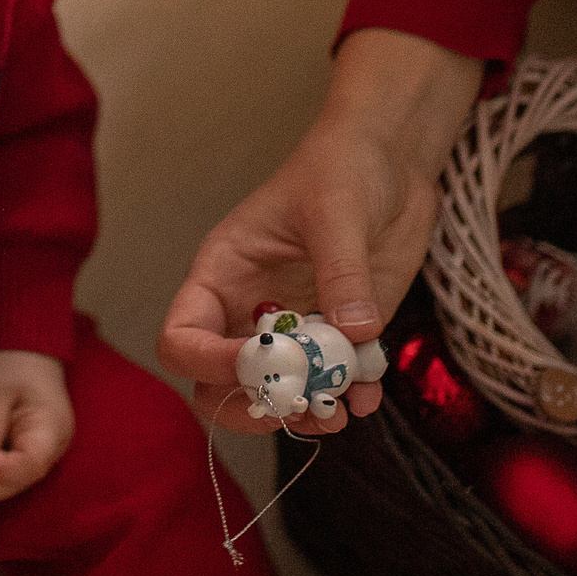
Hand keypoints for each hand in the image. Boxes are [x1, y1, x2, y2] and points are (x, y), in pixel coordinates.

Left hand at [0, 349, 71, 501]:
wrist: (23, 352)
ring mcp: (40, 453)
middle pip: (20, 479)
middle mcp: (51, 449)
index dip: (5, 473)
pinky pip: (6, 469)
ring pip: (11, 479)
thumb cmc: (10, 366)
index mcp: (50, 429)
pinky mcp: (24, 453)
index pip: (31, 464)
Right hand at [160, 29, 479, 434]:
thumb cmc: (341, 168)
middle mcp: (250, 311)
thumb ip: (342, 272)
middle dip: (250, 406)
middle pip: (216, 384)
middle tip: (293, 407)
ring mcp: (295, 329)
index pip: (183, 337)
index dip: (209, 362)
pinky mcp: (341, 337)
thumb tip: (355, 334)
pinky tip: (369, 395)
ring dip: (302, 414)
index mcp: (222, 275)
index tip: (261, 362)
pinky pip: (333, 386)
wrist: (392, 161)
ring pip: (275, 395)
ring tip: (339, 412)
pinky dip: (350, 400)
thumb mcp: (335, 209)